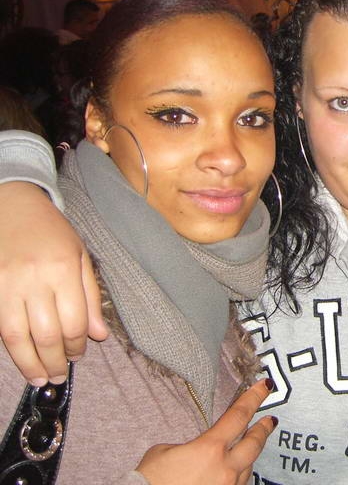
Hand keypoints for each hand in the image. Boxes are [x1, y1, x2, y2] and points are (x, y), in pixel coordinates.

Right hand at [0, 182, 106, 385]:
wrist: (13, 208)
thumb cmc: (52, 233)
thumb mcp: (80, 257)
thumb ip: (90, 297)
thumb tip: (99, 335)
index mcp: (63, 269)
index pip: (73, 321)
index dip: (77, 345)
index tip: (79, 356)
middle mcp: (34, 279)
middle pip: (45, 333)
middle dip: (54, 360)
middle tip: (59, 374)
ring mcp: (7, 285)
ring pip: (16, 336)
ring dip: (29, 362)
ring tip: (40, 377)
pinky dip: (10, 346)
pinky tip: (20, 357)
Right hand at [136, 379, 276, 484]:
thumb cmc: (147, 482)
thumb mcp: (163, 453)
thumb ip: (189, 446)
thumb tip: (197, 450)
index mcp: (210, 449)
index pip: (239, 415)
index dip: (254, 397)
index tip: (265, 386)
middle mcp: (225, 469)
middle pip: (254, 442)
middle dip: (263, 429)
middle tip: (269, 420)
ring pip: (249, 467)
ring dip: (249, 455)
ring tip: (249, 446)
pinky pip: (239, 484)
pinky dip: (238, 475)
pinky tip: (233, 471)